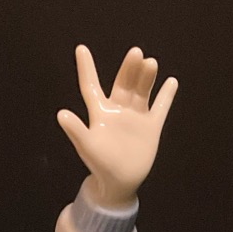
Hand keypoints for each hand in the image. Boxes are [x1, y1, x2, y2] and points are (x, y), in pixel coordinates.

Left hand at [57, 46, 177, 207]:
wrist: (120, 182)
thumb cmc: (99, 164)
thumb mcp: (87, 146)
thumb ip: (76, 130)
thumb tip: (60, 114)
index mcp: (99, 112)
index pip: (90, 86)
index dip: (86, 68)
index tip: (80, 49)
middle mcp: (117, 110)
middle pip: (123, 83)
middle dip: (129, 68)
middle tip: (136, 53)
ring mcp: (135, 117)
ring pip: (141, 91)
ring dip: (146, 78)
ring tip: (150, 63)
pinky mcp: (151, 127)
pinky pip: (160, 108)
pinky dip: (166, 96)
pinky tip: (171, 82)